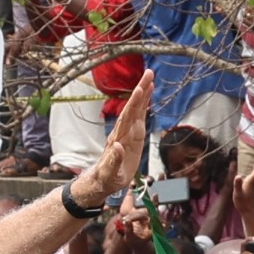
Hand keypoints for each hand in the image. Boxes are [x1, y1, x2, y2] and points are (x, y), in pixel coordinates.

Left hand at [68, 75, 154, 215]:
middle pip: (133, 108)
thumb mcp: (109, 173)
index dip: (135, 104)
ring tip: (150, 78)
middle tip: (149, 74)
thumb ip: (113, 161)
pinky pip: (139, 116)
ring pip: (136, 109)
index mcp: (119, 139)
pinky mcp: (132, 135)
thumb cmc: (106, 177)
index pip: (128, 117)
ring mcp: (127, 132)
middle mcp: (123, 132)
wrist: (103, 179)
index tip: (140, 89)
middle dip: (141, 91)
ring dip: (143, 94)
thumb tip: (118, 146)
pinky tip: (148, 94)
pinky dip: (144, 104)